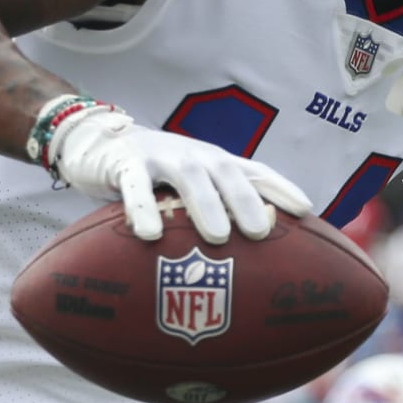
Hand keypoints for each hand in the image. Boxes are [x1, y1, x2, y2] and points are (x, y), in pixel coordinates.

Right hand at [48, 107, 311, 242]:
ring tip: (218, 236)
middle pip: (227, 173)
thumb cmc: (152, 176)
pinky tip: (150, 235)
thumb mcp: (186, 188)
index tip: (307, 210)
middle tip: (262, 232)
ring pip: (189, 177)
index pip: (254, 171)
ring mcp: (160, 157)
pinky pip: (135, 186)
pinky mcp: (125, 163)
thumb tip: (250, 262)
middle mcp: (193, 155)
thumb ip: (213, 212)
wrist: (96, 140)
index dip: (280, 187)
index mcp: (213, 162)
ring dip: (206, 205)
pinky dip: (142, 209)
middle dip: (247, 201)